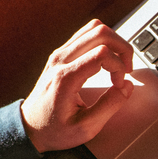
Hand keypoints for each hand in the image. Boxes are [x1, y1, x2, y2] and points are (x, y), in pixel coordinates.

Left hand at [21, 19, 133, 152]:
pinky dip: (103, 43)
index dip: (119, 66)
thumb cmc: (55, 130)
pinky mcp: (62, 54)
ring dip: (114, 43)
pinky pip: (86, 34)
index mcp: (66, 78)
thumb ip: (110, 106)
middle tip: (126, 69)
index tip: (119, 84)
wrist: (30, 127)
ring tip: (118, 64)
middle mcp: (61, 60)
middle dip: (122, 48)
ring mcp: (60, 54)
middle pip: (100, 32)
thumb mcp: (86, 127)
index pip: (101, 53)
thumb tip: (127, 86)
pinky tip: (107, 61)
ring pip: (94, 28)